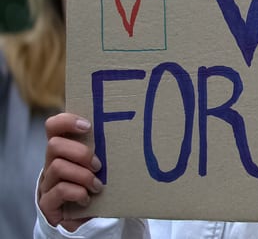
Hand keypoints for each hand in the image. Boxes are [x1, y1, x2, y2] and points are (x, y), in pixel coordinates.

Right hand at [38, 113, 100, 230]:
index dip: (66, 121)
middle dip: (80, 153)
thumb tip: (127, 131)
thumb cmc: (93, 184)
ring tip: (97, 185)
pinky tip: (87, 198)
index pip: (53, 126)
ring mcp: (47, 183)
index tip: (88, 126)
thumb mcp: (97, 164)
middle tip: (98, 165)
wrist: (82, 218)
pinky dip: (78, 192)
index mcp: (63, 151)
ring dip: (83, 175)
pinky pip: (60, 190)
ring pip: (57, 167)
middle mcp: (51, 164)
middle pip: (54, 145)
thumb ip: (101, 150)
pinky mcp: (48, 202)